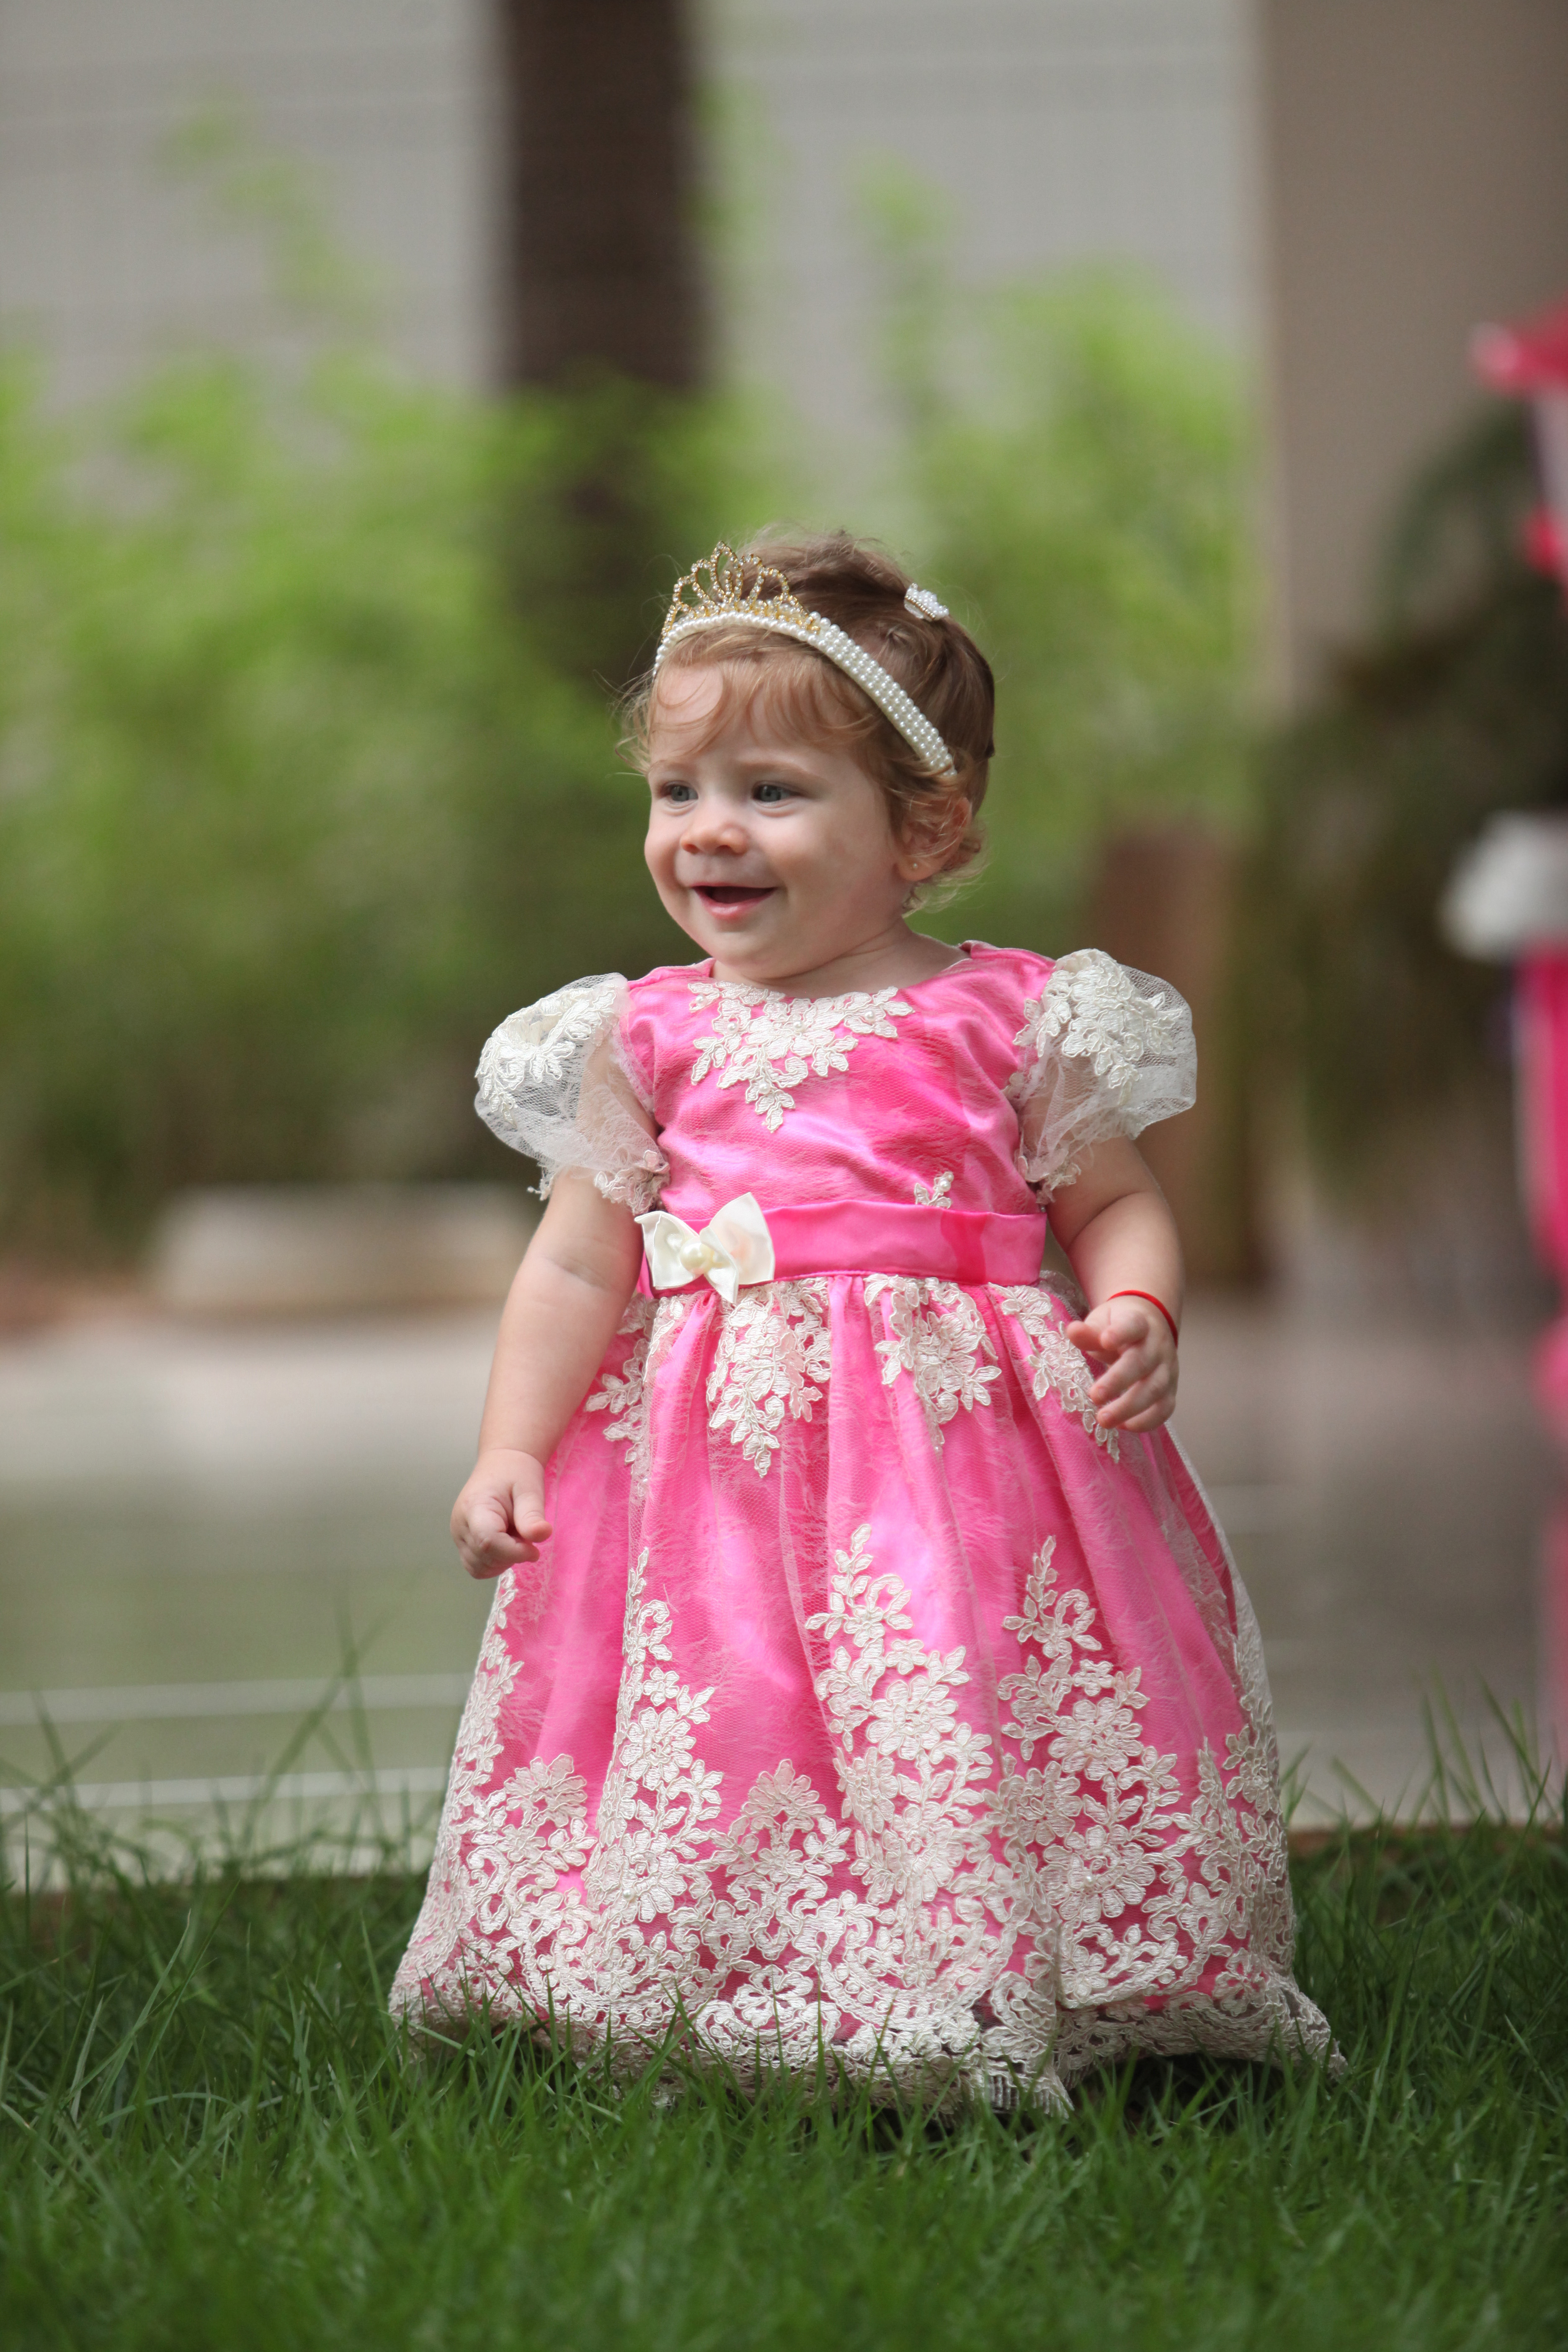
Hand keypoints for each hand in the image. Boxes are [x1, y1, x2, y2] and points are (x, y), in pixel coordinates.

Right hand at [451, 1448, 551, 1579]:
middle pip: (484, 1559)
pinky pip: (477, 1566)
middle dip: (511, 1555)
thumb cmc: (516, 1473)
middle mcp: (460, 1525)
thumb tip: (542, 1535)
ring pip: (479, 1568)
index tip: (534, 1549)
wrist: (502, 1465)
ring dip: (503, 1561)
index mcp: (474, 1507)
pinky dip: (495, 1563)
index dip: (514, 1552)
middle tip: (524, 1535)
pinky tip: (507, 1544)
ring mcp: (458, 1536)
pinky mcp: (463, 1543)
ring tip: (514, 1537)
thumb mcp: (530, 1489)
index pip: (488, 1543)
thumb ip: (532, 1515)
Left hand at [1065, 1296, 1177, 1432]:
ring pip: (1155, 1389)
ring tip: (1104, 1420)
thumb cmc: (1119, 1326)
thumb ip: (1090, 1332)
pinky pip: (1164, 1408)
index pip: (1133, 1325)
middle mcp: (1157, 1346)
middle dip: (1118, 1381)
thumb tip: (1073, 1331)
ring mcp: (1167, 1369)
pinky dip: (1147, 1421)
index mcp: (1139, 1323)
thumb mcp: (1103, 1322)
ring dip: (1129, 1408)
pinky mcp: (1170, 1389)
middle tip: (1094, 1396)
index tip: (1105, 1340)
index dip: (1121, 1332)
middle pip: (1141, 1363)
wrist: (1151, 1327)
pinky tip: (1124, 1426)